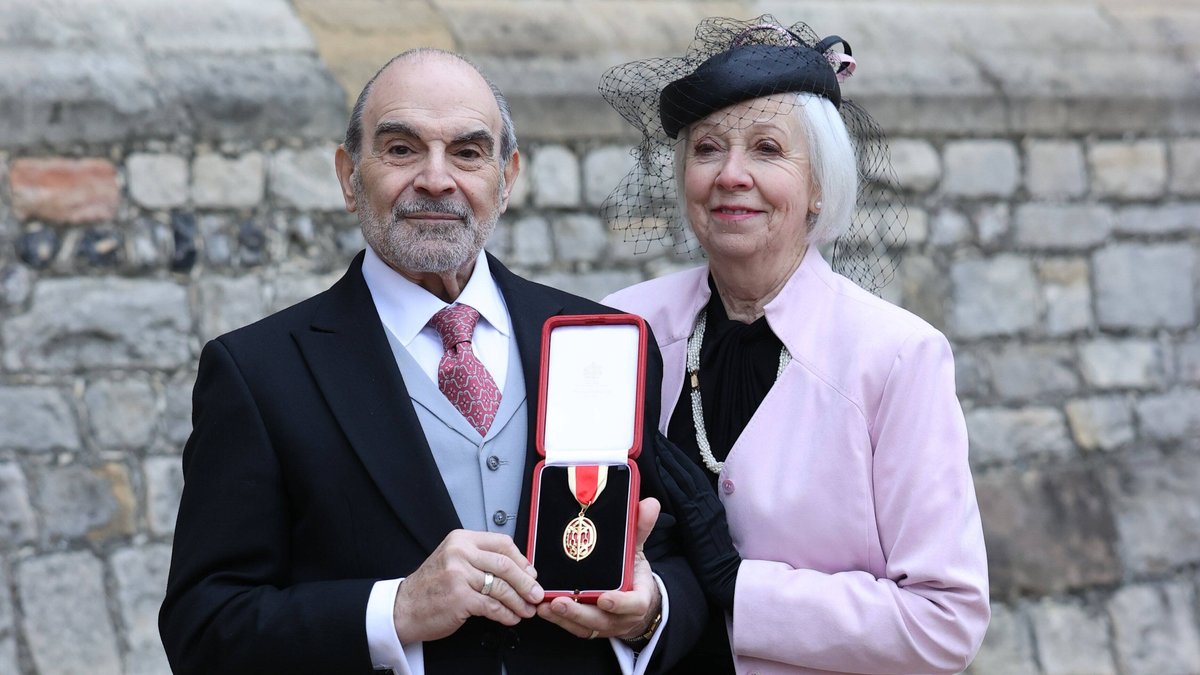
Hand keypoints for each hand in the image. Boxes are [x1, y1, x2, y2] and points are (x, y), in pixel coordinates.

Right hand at [393, 529, 543, 642]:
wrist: (403, 607)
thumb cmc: (430, 586)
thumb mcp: (454, 560)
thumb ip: (481, 559)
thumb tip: (519, 569)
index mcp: (462, 539)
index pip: (502, 543)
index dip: (522, 560)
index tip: (531, 573)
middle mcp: (460, 553)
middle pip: (505, 564)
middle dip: (526, 582)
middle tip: (536, 593)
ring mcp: (459, 574)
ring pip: (501, 587)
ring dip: (518, 601)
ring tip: (526, 609)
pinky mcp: (459, 597)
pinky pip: (492, 606)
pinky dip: (505, 614)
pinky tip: (510, 617)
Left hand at [537, 497, 662, 640]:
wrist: (637, 603)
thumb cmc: (635, 577)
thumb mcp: (638, 551)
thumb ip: (640, 529)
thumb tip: (648, 504)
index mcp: (638, 598)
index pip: (634, 605)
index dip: (620, 604)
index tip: (605, 599)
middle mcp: (621, 616)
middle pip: (601, 620)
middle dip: (579, 612)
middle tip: (561, 601)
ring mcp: (604, 624)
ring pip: (584, 626)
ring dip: (564, 617)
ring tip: (546, 605)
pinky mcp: (588, 627)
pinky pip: (573, 628)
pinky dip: (558, 620)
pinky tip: (544, 609)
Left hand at [655, 435, 740, 611]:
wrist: (725, 572)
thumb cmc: (712, 555)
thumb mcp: (703, 528)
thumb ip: (692, 513)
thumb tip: (677, 502)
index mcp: (709, 503)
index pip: (692, 475)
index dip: (678, 459)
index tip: (665, 445)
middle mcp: (707, 502)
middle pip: (687, 471)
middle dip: (672, 453)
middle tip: (656, 438)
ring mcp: (703, 509)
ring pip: (685, 478)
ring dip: (670, 461)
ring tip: (655, 446)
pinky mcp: (696, 519)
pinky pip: (682, 494)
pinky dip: (671, 480)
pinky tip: (660, 469)